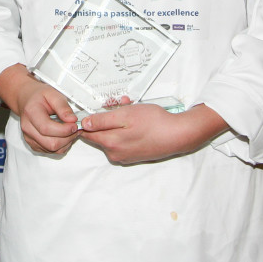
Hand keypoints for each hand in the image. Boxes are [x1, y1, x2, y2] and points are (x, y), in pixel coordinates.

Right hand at [0, 64, 79, 154]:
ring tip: (71, 130)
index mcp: (31, 113)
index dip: (64, 130)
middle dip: (68, 137)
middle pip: (50, 143)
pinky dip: (62, 145)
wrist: (28, 100)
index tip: (75, 124)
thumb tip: (72, 120)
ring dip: (66, 142)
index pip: (46, 128)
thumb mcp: (53, 93)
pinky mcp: (34, 145)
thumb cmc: (40, 96)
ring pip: (52, 149)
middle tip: (76, 128)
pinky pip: (51, 151)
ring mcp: (30, 138)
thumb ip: (63, 106)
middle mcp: (28, 128)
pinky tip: (64, 135)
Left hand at [79, 103, 225, 164]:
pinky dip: (127, 130)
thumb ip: (102, 120)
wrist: (177, 135)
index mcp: (110, 143)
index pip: (87, 133)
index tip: (96, 110)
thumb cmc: (154, 123)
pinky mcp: (134, 156)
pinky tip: (137, 121)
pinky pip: (123, 141)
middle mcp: (114, 154)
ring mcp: (124, 156)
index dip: (88, 120)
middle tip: (120, 105)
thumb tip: (85, 124)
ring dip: (118, 122)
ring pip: (113, 136)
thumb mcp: (125, 115)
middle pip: (100, 134)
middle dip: (107, 118)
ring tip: (132, 109)